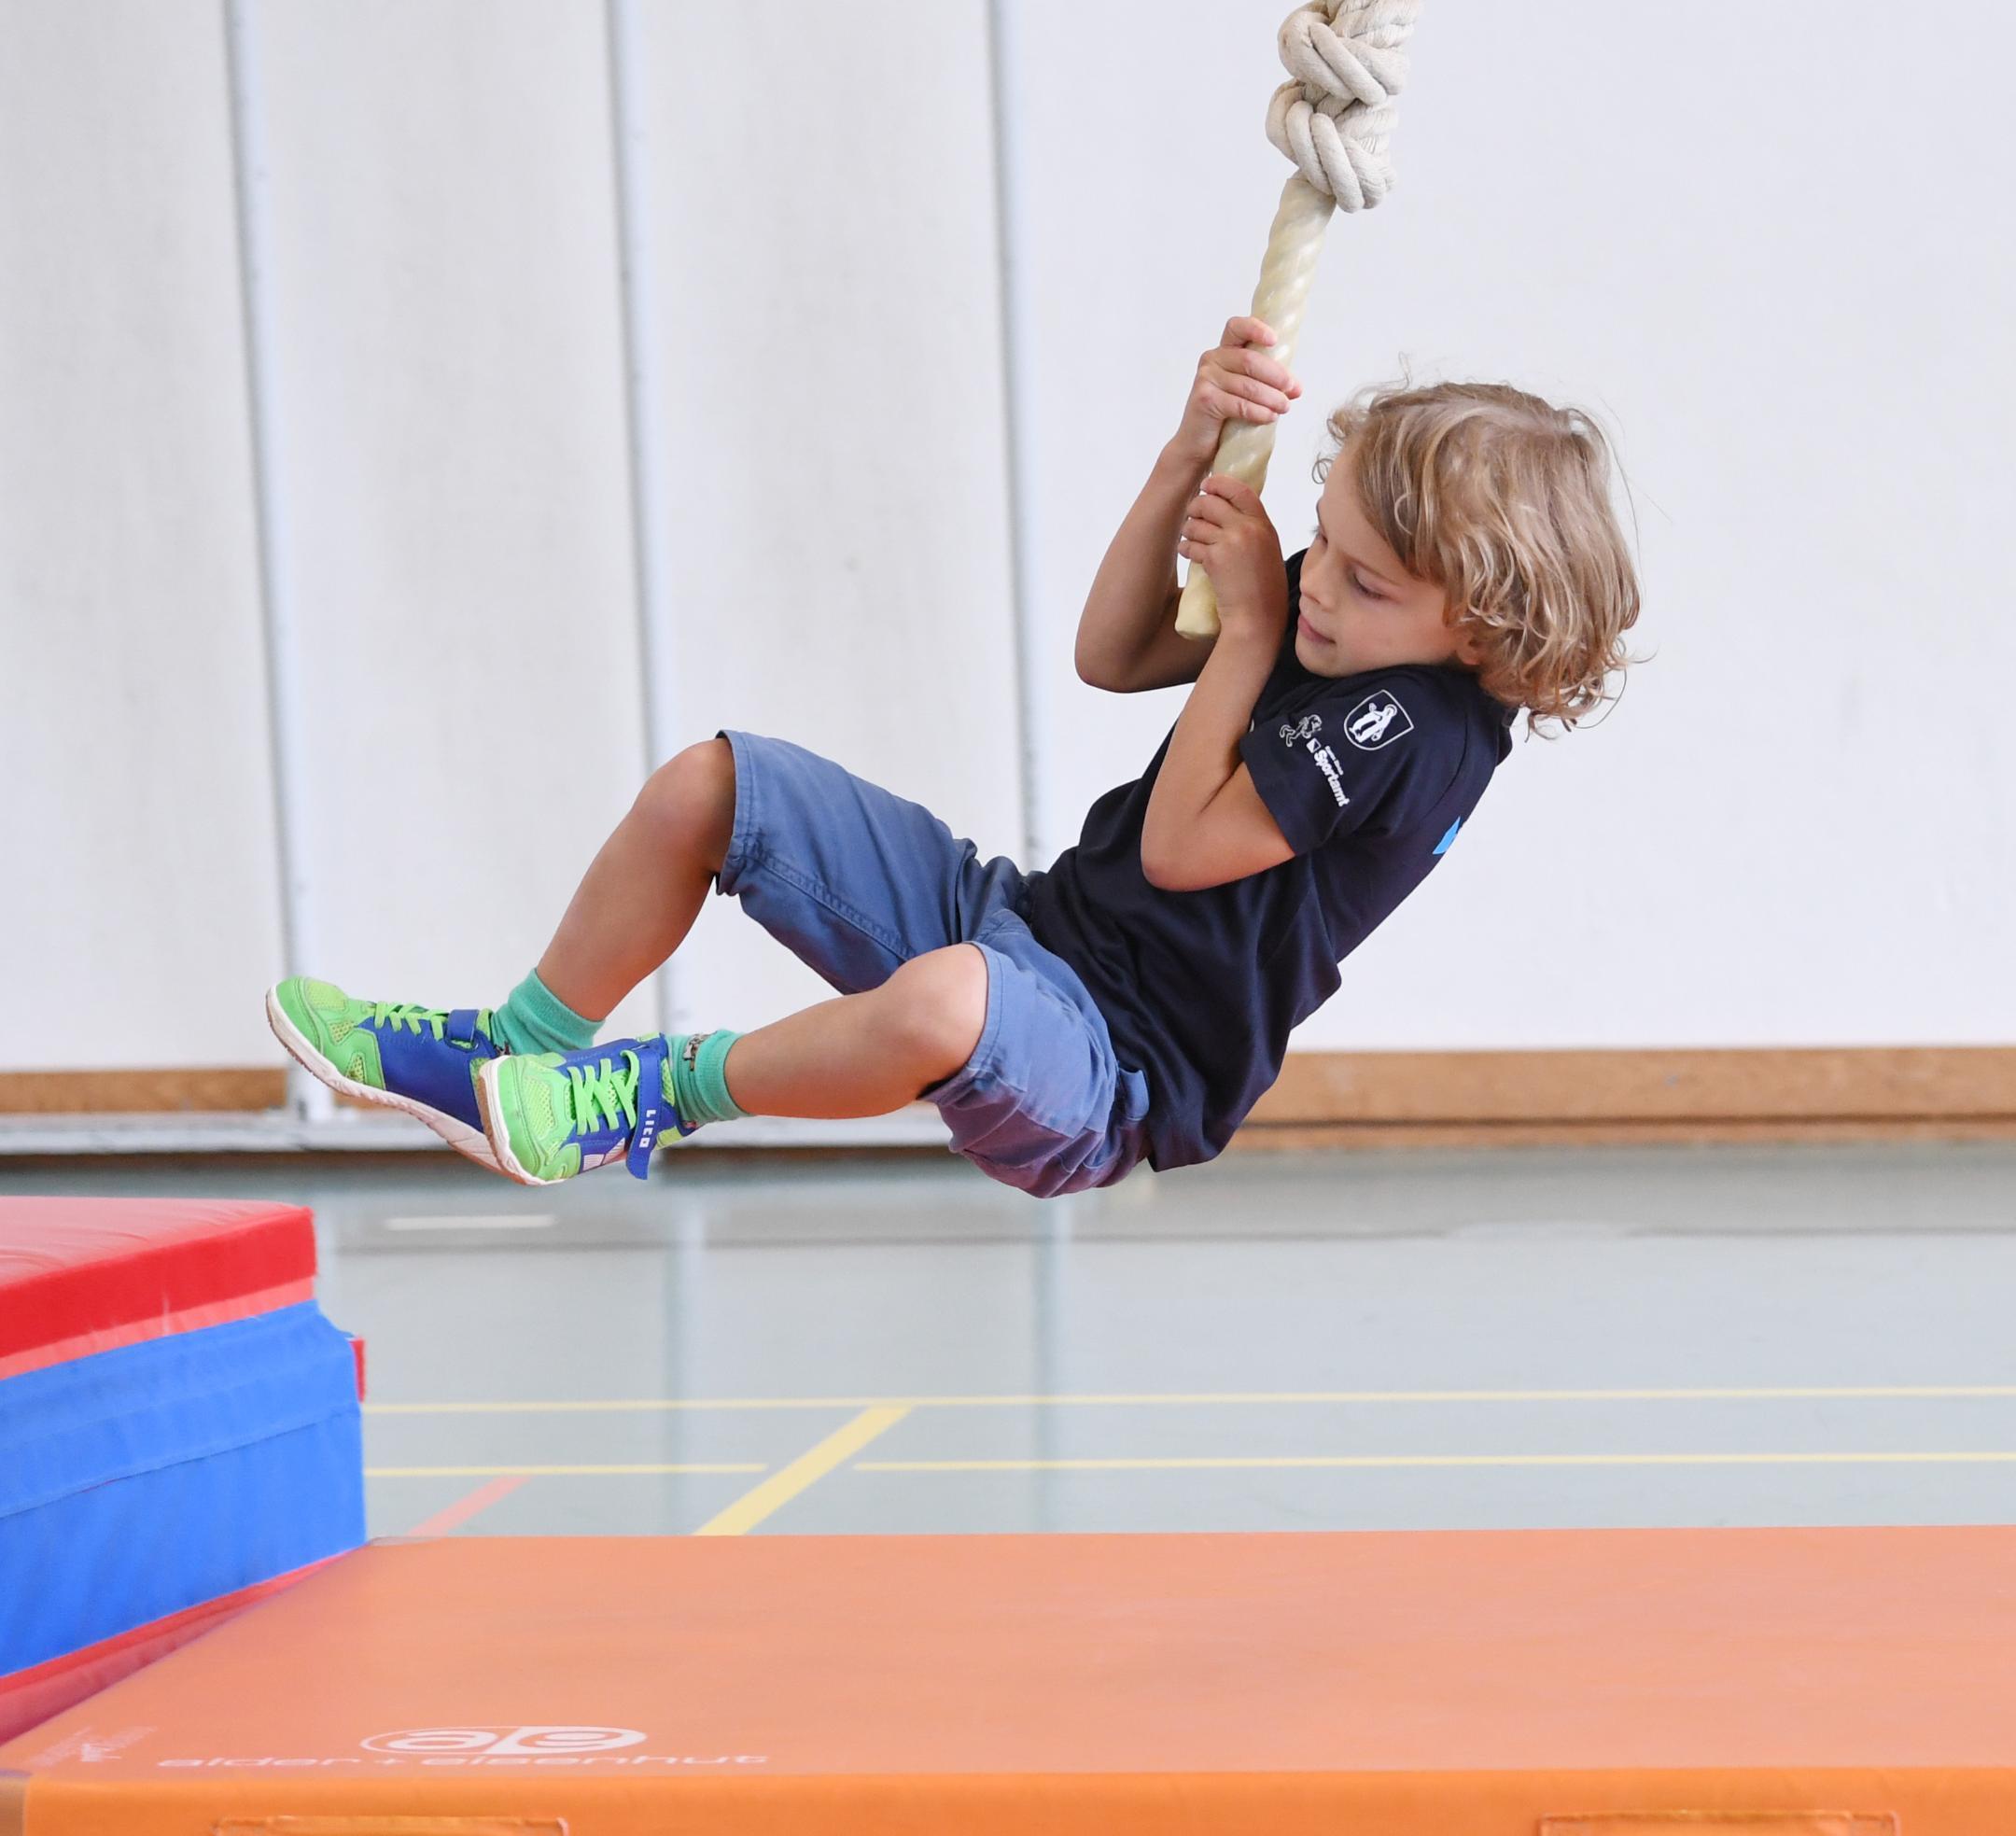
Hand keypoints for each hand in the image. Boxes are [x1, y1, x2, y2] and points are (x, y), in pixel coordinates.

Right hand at [1171, 316, 1301, 465]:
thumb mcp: (1247, 393)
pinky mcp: (1205, 399)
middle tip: (1293, 390)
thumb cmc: (1224, 418)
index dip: (1256, 329)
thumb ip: (1267, 384)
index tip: (1275, 340)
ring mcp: (1205, 378)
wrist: (1198, 445)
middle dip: (1277, 376)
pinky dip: (1259, 412)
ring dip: (1272, 398)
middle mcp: (1211, 360)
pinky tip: (1270, 417)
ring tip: (1284, 408)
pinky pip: (1239, 404)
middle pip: (1250, 360)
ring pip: (1248, 385)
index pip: (1237, 327)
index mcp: (1223, 352)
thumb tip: (1296, 387)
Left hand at [1177, 474, 1285, 644]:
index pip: (1240, 489)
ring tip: (1190, 539)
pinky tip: (1187, 553)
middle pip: (1211, 502)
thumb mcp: (1267, 551)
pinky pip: (1190, 544)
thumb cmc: (1264, 592)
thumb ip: (1253, 530)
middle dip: (1195, 508)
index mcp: (1264, 525)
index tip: (1207, 485)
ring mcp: (1231, 542)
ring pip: (1196, 522)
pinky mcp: (1215, 558)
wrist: (1257, 618)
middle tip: (1192, 518)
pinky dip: (1185, 549)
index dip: (1219, 484)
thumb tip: (1230, 513)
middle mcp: (1249, 528)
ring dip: (1188, 530)